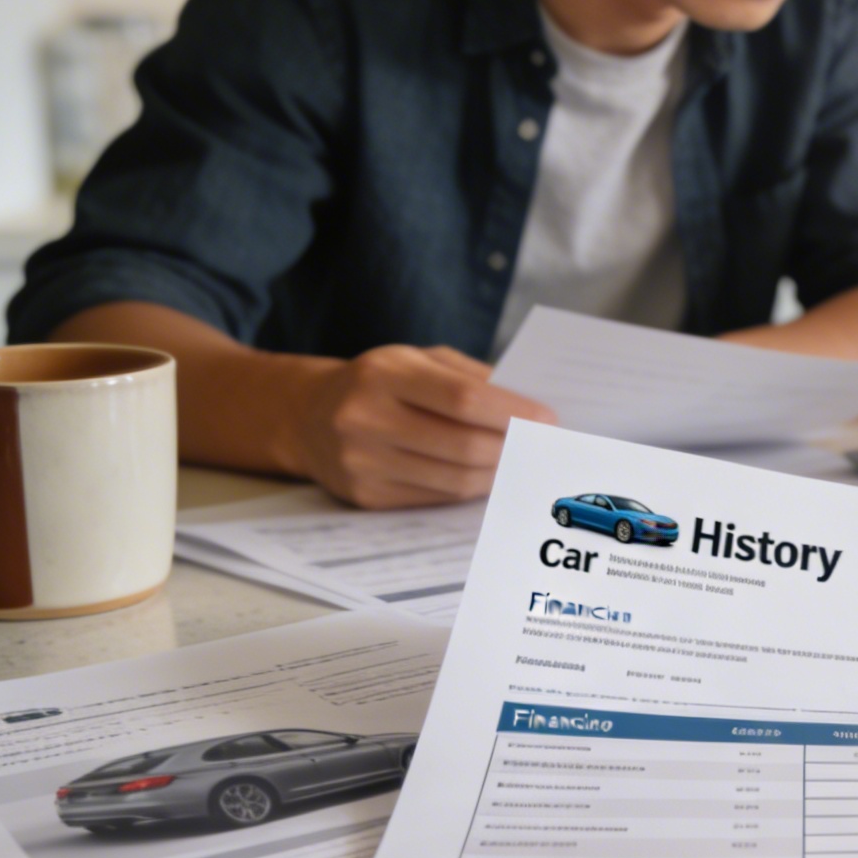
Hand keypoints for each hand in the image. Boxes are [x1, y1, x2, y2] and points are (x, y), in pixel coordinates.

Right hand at [286, 345, 554, 507]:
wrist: (309, 415)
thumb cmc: (380, 382)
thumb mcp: (417, 359)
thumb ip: (470, 377)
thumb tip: (530, 407)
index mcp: (383, 374)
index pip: (462, 398)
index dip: (512, 412)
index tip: (548, 419)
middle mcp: (365, 419)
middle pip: (463, 446)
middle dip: (512, 447)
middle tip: (541, 446)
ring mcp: (362, 463)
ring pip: (453, 480)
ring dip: (498, 473)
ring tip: (521, 460)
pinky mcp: (366, 496)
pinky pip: (435, 498)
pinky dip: (470, 488)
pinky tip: (488, 476)